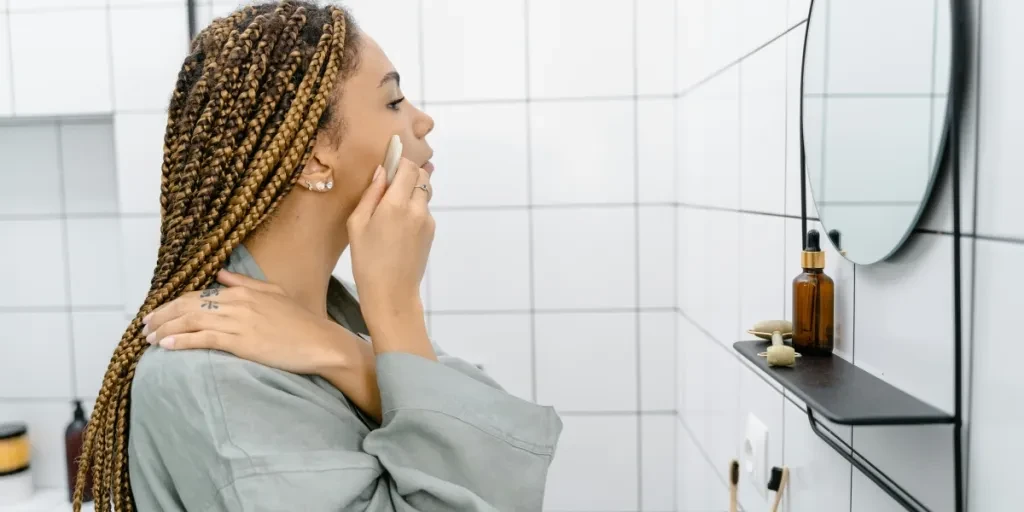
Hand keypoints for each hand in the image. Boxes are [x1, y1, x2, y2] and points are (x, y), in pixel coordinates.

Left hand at [142, 270, 353, 376]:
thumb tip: (221, 275)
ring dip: (166, 328)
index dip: (173, 304)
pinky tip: (166, 345)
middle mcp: (237, 302)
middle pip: (188, 306)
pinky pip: (204, 339)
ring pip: (191, 321)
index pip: (198, 294)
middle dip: (162, 315)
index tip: (157, 314)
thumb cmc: (301, 322)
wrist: (321, 342)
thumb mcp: (274, 293)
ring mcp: (239, 321)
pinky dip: (182, 341)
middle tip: (144, 327)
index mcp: (243, 290)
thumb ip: (246, 283)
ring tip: (149, 338)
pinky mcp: (242, 341)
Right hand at [347, 158, 433, 318]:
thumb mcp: (358, 225)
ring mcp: (427, 220)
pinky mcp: (431, 232)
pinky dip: (414, 207)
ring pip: (424, 192)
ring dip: (411, 190)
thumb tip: (381, 171)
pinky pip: (424, 209)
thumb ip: (371, 194)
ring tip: (392, 205)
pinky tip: (398, 225)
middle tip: (390, 183)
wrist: (392, 293)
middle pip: (421, 176)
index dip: (399, 161)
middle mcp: (417, 208)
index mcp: (396, 204)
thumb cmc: (367, 261)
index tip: (389, 162)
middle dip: (407, 173)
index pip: (408, 167)